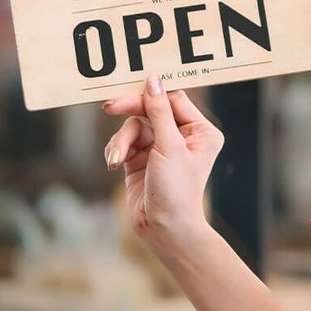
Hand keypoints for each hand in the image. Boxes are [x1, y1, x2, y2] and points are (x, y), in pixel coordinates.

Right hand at [101, 75, 223, 252]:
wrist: (164, 229)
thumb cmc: (176, 190)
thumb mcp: (168, 146)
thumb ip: (159, 112)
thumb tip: (153, 80)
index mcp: (201, 131)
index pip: (174, 100)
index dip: (152, 94)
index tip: (131, 88)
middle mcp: (183, 137)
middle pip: (151, 109)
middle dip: (131, 110)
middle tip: (109, 106)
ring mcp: (161, 148)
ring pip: (134, 127)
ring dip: (122, 140)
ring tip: (116, 159)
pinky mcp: (141, 159)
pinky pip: (124, 142)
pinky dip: (117, 150)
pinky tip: (114, 163)